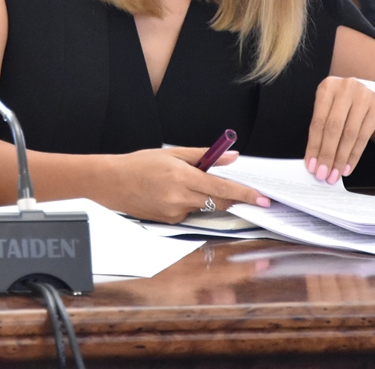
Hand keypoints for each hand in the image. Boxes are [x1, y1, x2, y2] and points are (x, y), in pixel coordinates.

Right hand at [104, 147, 269, 223]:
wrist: (112, 183)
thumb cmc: (140, 164)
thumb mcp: (173, 153)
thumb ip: (205, 155)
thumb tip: (231, 156)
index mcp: (182, 176)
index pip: (222, 188)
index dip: (245, 194)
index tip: (262, 199)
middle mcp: (179, 197)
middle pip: (218, 202)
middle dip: (232, 198)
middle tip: (242, 193)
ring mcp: (174, 212)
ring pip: (204, 207)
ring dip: (205, 197)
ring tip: (182, 183)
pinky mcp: (169, 221)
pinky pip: (190, 213)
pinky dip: (189, 204)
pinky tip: (171, 194)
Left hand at [304, 76, 374, 183]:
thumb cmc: (351, 103)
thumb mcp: (334, 105)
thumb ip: (324, 124)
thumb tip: (315, 157)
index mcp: (327, 87)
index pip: (317, 121)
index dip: (313, 145)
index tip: (310, 164)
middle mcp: (345, 88)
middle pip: (332, 128)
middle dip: (326, 154)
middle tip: (322, 173)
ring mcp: (363, 96)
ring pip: (348, 134)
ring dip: (340, 158)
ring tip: (335, 174)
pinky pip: (363, 137)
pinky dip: (354, 155)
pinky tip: (348, 167)